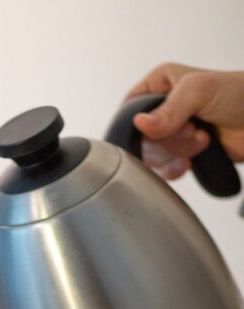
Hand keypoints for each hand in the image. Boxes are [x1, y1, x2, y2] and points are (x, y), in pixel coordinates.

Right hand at [126, 64, 243, 180]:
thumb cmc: (240, 94)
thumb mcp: (199, 91)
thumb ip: (168, 109)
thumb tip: (140, 124)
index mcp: (161, 83)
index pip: (129, 109)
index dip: (139, 125)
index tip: (160, 128)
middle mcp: (162, 107)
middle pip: (141, 138)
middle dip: (168, 140)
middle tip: (192, 129)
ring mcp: (172, 132)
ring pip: (154, 156)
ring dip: (179, 152)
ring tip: (202, 139)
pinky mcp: (181, 152)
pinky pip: (163, 170)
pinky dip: (176, 169)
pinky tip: (191, 161)